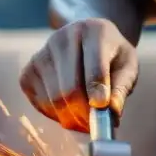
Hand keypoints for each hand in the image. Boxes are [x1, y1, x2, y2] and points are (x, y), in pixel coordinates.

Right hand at [18, 18, 138, 131]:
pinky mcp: (28, 71)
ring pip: (53, 99)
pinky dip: (56, 115)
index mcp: (94, 31)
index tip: (102, 108)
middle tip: (96, 125)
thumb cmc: (111, 56)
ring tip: (86, 118)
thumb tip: (111, 112)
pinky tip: (69, 108)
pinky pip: (40, 103)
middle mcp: (63, 38)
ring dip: (71, 118)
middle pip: (69, 88)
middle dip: (84, 113)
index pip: (94, 66)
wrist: (88, 42)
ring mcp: (42, 54)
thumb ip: (121, 88)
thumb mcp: (127, 66)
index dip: (98, 90)